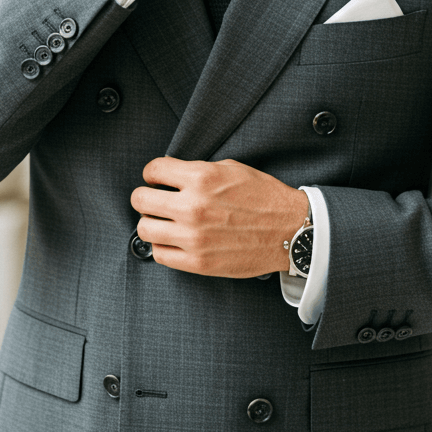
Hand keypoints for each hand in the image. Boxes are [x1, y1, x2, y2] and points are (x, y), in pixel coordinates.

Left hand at [130, 157, 308, 277]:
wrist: (290, 231)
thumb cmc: (264, 198)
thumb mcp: (231, 169)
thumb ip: (197, 170)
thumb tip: (170, 175)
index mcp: (201, 178)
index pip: (153, 170)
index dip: (152, 174)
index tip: (156, 180)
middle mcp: (193, 207)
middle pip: (140, 200)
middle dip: (146, 197)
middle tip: (155, 200)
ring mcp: (193, 237)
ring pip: (144, 229)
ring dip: (151, 223)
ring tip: (163, 222)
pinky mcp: (198, 262)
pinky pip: (160, 255)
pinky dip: (163, 247)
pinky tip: (174, 240)